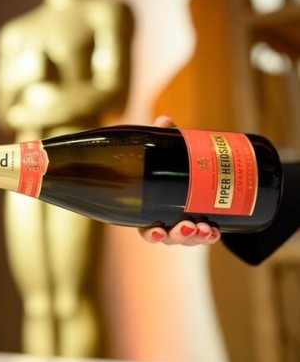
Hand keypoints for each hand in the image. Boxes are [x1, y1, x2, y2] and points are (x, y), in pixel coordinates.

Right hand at [138, 114, 221, 246]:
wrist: (206, 171)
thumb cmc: (180, 163)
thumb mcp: (176, 152)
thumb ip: (169, 138)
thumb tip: (163, 121)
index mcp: (153, 209)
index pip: (146, 228)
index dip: (150, 234)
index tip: (156, 231)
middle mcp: (168, 221)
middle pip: (169, 237)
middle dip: (178, 236)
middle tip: (188, 226)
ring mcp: (187, 226)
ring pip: (188, 239)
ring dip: (196, 238)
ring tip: (206, 228)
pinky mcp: (203, 226)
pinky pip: (205, 237)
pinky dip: (210, 237)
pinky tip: (215, 232)